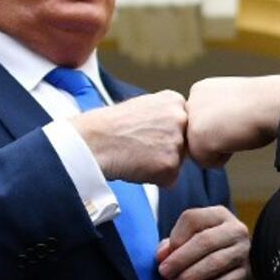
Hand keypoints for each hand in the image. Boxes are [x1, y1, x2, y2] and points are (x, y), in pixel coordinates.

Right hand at [72, 90, 186, 186]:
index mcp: (174, 100)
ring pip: (178, 162)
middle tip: (142, 146)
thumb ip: (165, 114)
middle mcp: (181, 118)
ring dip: (161, 164)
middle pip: (185, 142)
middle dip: (167, 148)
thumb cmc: (110, 125)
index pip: (185, 124)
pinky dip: (155, 179)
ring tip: (137, 155)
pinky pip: (170, 180)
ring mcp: (177, 142)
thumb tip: (179, 129)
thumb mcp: (143, 105)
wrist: (93, 141)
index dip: (165, 132)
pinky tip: (137, 167)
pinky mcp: (171, 165)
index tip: (147, 133)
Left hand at [156, 206, 253, 279]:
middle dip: (180, 258)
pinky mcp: (247, 273)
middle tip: (164, 272)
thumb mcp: (190, 240)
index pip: (193, 218)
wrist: (235, 269)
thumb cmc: (206, 250)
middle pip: (205, 240)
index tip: (163, 255)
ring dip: (190, 275)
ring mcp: (243, 251)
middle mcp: (235, 230)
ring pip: (215, 262)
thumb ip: (174, 244)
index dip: (175, 237)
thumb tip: (163, 255)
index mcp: (218, 215)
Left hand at [186, 75, 279, 166]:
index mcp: (200, 90)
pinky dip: (223, 158)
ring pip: (199, 150)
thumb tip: (213, 132)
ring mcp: (192, 120)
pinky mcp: (196, 138)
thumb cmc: (262, 103)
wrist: (271, 102)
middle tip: (237, 126)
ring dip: (219, 147)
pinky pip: (206, 162)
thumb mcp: (231, 101)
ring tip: (236, 130)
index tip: (236, 118)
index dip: (220, 126)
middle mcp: (191, 102)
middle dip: (215, 137)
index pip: (199, 121)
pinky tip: (236, 139)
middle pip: (196, 136)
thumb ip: (216, 112)